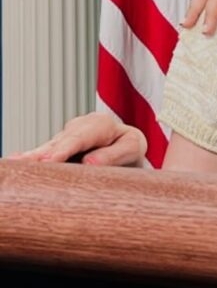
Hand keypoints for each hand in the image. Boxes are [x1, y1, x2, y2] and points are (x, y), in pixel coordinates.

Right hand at [7, 112, 146, 167]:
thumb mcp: (132, 148)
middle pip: (60, 142)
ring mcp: (66, 136)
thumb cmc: (129, 146)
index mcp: (101, 124)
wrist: (126, 145)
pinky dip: (30, 158)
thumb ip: (115, 154)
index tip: (50, 160)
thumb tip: (90, 162)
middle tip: (29, 163)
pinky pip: (44, 153)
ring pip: (48, 147)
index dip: (64, 149)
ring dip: (32, 156)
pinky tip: (13, 162)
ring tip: (15, 163)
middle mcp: (80, 127)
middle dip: (44, 153)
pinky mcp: (58, 146)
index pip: (81, 138)